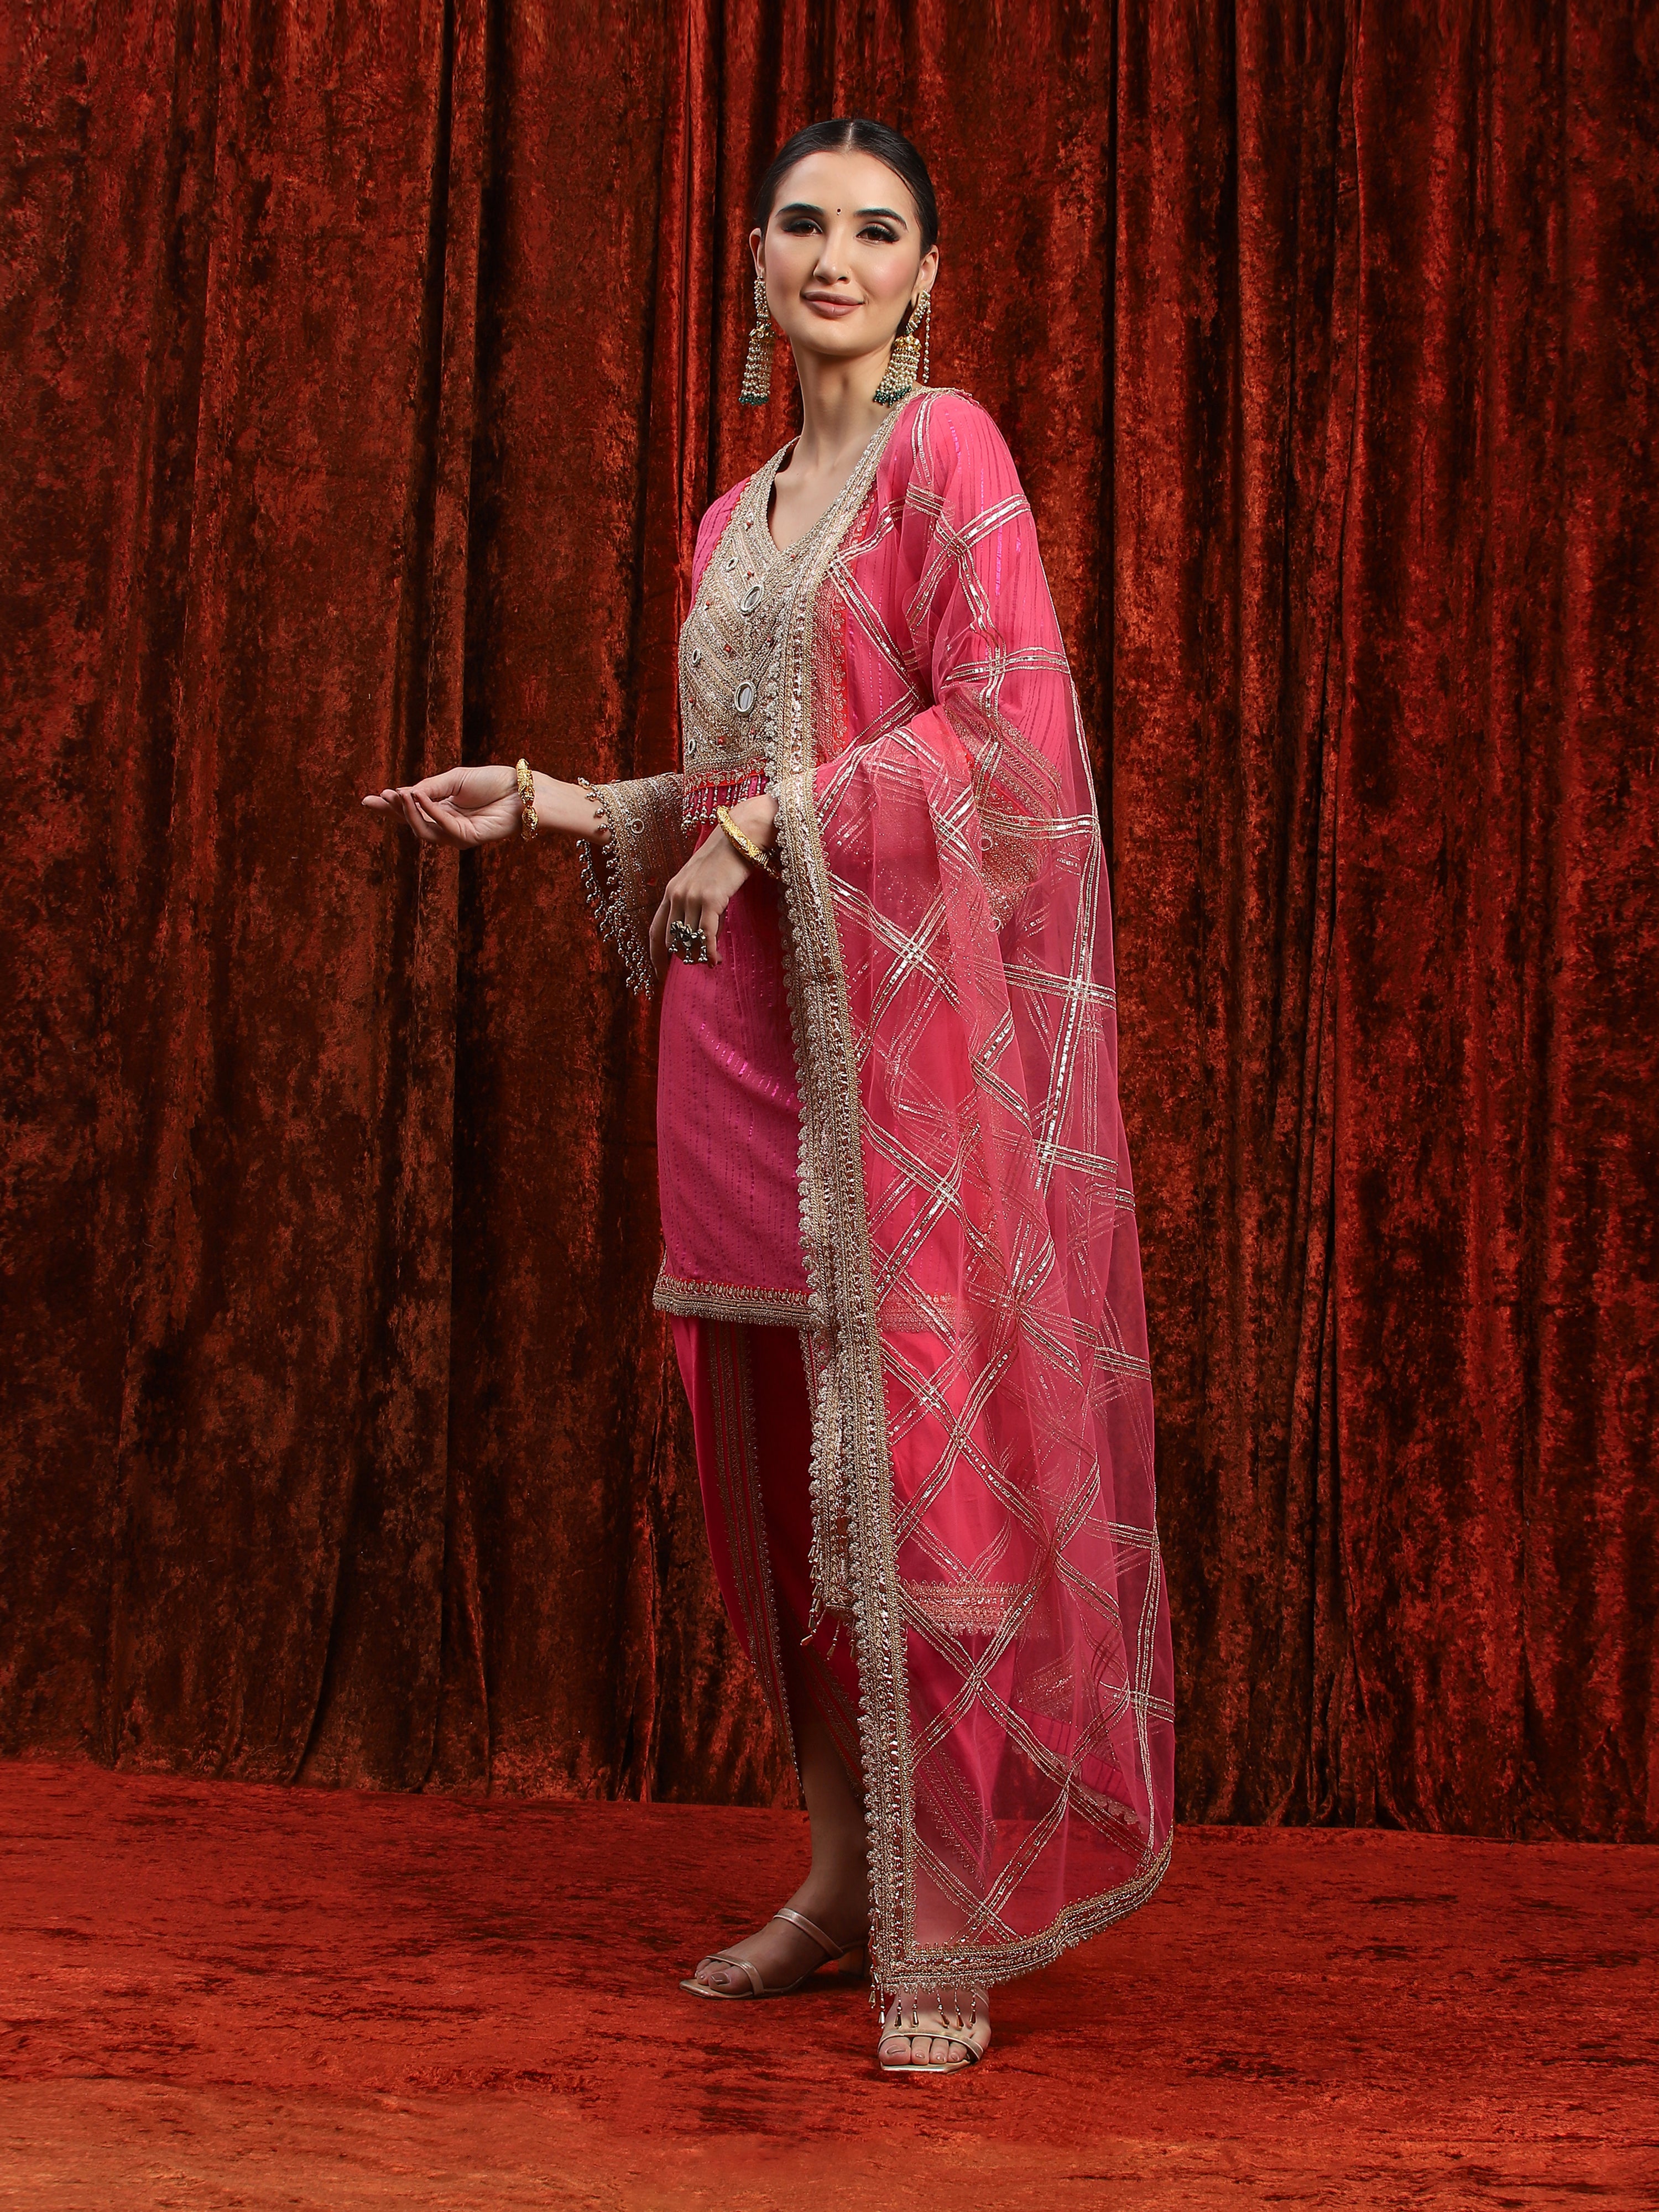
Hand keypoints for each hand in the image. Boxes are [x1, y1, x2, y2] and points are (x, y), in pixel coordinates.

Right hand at [361, 765, 519, 845]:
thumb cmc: (493, 782)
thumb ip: (430, 788)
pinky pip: (442, 827)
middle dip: (393, 812)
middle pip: (413, 823)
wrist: (521, 790)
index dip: (390, 806)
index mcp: (443, 809)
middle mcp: (447, 824)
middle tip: (375, 800)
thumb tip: (404, 793)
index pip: (412, 810)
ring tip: (397, 795)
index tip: (367, 800)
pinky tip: (418, 797)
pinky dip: (428, 811)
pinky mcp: (468, 839)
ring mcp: (457, 835)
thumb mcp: (454, 779)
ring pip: (423, 830)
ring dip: (408, 812)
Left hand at [648, 827, 752, 977]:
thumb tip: (698, 933)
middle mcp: (677, 895)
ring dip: (698, 956)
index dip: (655, 954)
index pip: (655, 929)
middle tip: (693, 969)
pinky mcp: (712, 899)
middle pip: (672, 938)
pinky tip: (715, 960)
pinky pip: (707, 934)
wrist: (739, 837)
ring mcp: (693, 897)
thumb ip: (694, 903)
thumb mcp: (701, 881)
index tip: (659, 972)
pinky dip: (710, 951)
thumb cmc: (724, 859)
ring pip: (690, 938)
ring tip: (709, 963)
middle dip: (680, 958)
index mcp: (671, 891)